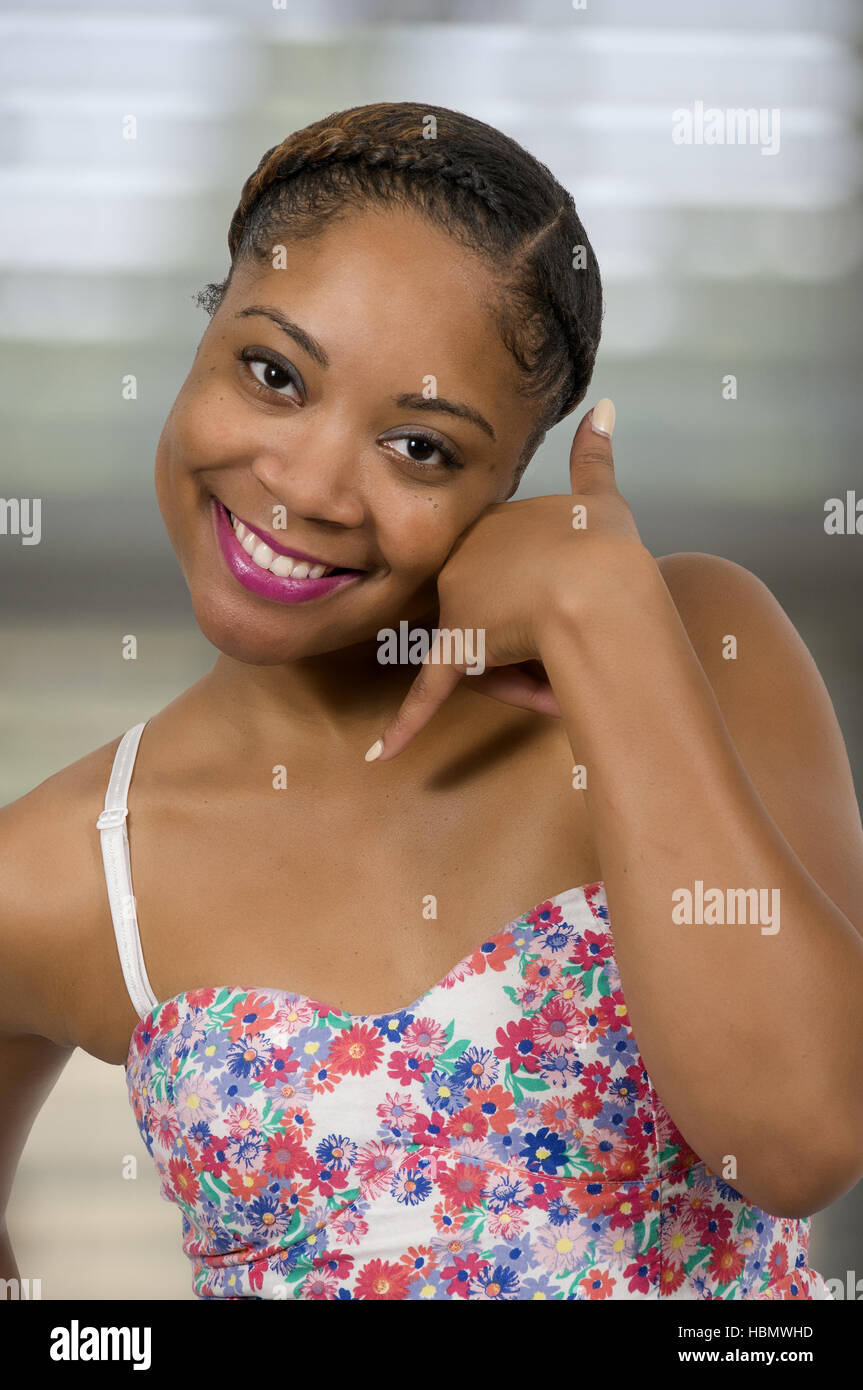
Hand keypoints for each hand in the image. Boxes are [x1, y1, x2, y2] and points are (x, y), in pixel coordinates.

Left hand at [365, 398, 646, 761]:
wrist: (601, 592)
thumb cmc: (608, 553)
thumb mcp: (602, 498)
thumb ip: (596, 456)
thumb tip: (606, 407)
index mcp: (490, 527)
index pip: (508, 573)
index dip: (546, 599)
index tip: (573, 608)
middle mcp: (463, 561)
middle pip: (492, 615)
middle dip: (532, 643)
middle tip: (569, 650)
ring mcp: (456, 605)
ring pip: (485, 653)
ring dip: (523, 678)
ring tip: (558, 683)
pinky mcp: (456, 651)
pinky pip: (427, 694)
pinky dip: (404, 726)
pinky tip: (378, 755)